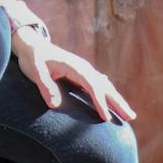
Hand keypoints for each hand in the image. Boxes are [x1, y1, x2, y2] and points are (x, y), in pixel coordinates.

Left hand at [12, 28, 137, 121]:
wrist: (32, 44)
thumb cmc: (32, 57)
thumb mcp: (34, 69)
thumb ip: (43, 85)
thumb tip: (53, 104)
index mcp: (74, 66)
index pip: (91, 85)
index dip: (99, 101)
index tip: (105, 118)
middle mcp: (83, 68)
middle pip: (105, 86)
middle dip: (117, 103)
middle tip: (130, 117)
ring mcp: (84, 71)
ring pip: (105, 87)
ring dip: (117, 101)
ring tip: (129, 115)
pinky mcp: (81, 75)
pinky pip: (99, 86)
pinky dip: (108, 95)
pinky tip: (113, 102)